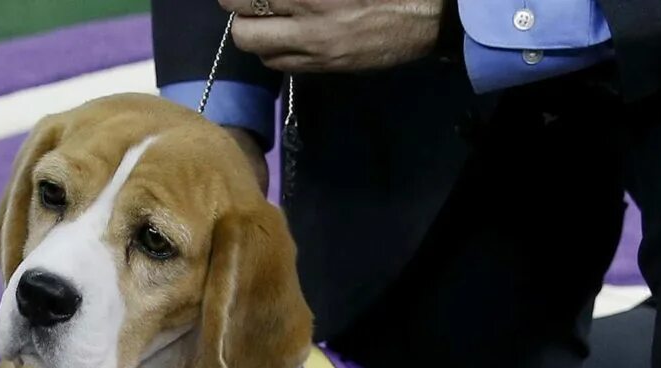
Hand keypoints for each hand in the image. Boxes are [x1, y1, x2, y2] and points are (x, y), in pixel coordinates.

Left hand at [222, 0, 447, 75]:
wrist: (423, 15)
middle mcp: (306, 25)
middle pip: (241, 31)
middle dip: (237, 13)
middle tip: (246, 2)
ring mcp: (314, 52)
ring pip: (258, 52)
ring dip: (255, 34)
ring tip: (267, 19)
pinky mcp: (324, 68)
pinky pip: (281, 65)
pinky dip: (275, 50)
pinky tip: (286, 36)